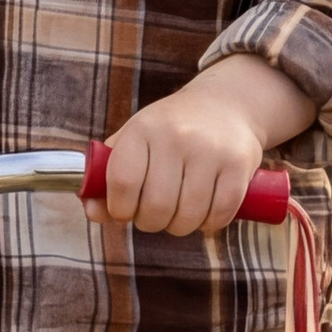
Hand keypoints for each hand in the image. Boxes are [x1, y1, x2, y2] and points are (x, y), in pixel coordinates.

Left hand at [99, 54, 315, 237]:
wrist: (226, 105)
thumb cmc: (170, 131)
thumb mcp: (134, 141)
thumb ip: (107, 178)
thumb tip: (93, 213)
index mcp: (142, 129)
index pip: (122, 182)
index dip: (120, 208)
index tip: (126, 210)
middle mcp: (175, 136)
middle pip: (156, 207)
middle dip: (151, 222)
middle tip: (155, 214)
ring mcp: (209, 150)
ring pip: (188, 216)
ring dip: (180, 226)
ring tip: (179, 213)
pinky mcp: (238, 164)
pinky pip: (219, 214)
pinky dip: (209, 224)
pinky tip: (204, 212)